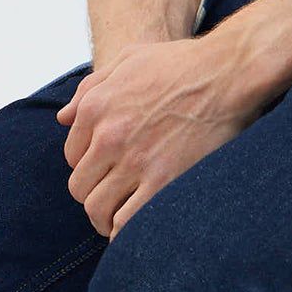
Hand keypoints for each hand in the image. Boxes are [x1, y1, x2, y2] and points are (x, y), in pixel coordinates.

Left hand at [56, 31, 270, 237]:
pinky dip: (125, 232)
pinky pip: (127, 221)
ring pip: (98, 208)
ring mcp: (135, 161)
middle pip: (80, 187)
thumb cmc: (184, 64)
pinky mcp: (163, 181)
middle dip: (94, 196)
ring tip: (119, 222)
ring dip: (105, 219)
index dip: (89, 168)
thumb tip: (63, 118)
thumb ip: (91, 87)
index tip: (107, 173)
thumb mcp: (129, 60)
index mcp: (96, 108)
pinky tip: (136, 230)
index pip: (73, 157)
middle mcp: (109, 136)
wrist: (228, 73)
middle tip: (112, 200)